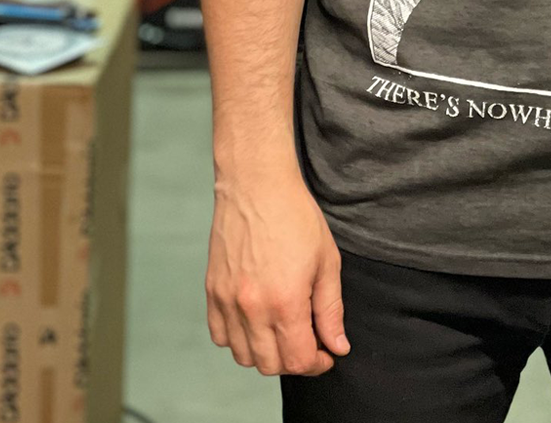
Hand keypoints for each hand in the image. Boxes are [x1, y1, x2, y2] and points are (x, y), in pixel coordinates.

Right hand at [206, 170, 350, 375]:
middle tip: (308, 340)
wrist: (257, 185)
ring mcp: (227, 301)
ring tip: (282, 330)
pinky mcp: (212, 292)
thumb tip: (337, 346)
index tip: (326, 351)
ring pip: (244, 356)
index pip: (299, 360)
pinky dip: (237, 338)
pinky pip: (219, 336)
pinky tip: (255, 320)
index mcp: (285, 302)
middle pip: (271, 365)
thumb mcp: (327, 261)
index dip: (318, 363)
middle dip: (294, 360)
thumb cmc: (295, 216)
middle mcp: (252, 308)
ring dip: (266, 353)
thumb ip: (331, 309)